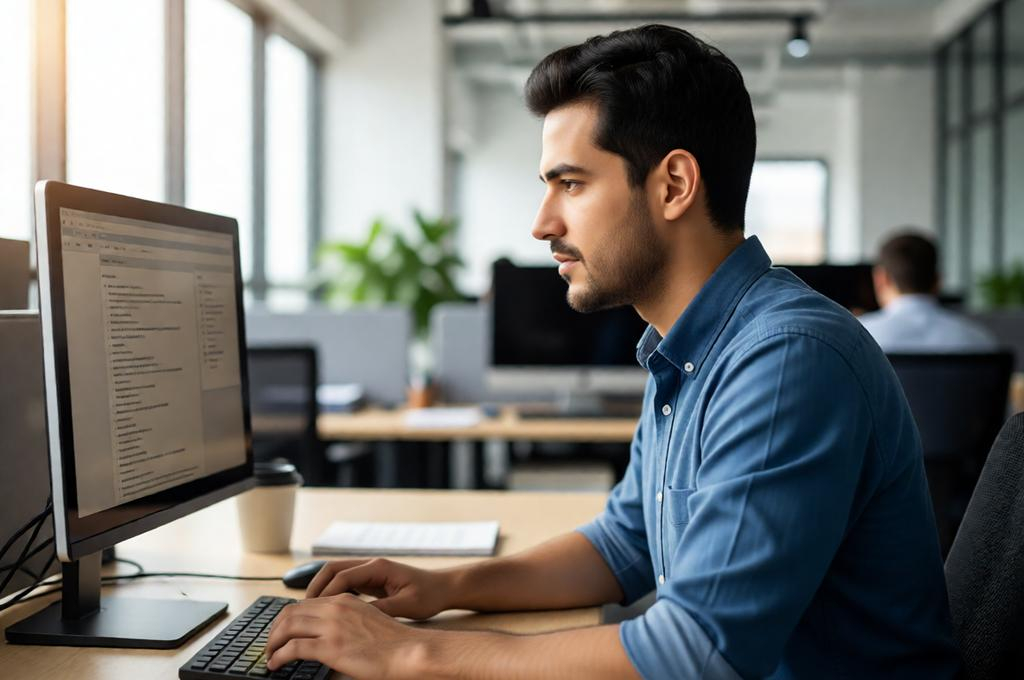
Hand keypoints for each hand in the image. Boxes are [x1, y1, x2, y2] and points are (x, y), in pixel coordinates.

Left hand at [265, 594, 432, 678]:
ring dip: (272, 642)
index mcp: (344, 600)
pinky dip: (278, 656)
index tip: (282, 631)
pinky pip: (292, 648)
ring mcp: (331, 627)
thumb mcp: (368, 619)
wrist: (408, 651)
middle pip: (291, 612)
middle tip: (271, 644)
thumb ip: (347, 620)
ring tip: (269, 655)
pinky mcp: (330, 647)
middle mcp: (335, 608)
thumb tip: (330, 632)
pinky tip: (275, 664)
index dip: (288, 618)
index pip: (306, 603)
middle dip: (275, 629)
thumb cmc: (394, 641)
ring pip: (287, 627)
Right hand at [305, 557, 451, 619]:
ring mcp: (370, 571)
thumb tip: (357, 618)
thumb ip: (382, 610)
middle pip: (332, 569)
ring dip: (322, 590)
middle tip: (303, 608)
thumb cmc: (429, 595)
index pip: (342, 575)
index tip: (313, 610)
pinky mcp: (371, 580)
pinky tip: (327, 610)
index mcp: (378, 567)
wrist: (443, 588)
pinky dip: (333, 594)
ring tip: (310, 610)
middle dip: (315, 587)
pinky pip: (345, 583)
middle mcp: (371, 565)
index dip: (325, 593)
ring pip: (336, 574)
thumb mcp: (407, 606)